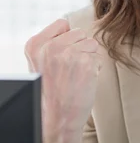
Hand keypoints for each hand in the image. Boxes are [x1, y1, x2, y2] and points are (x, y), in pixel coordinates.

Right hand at [25, 18, 101, 134]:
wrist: (57, 118)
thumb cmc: (51, 92)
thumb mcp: (39, 64)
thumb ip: (49, 44)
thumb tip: (70, 28)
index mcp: (36, 44)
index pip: (62, 24)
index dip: (68, 39)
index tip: (63, 57)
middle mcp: (51, 46)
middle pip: (80, 33)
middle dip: (80, 49)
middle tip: (70, 70)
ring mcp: (69, 54)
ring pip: (92, 44)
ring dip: (89, 59)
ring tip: (77, 76)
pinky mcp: (86, 63)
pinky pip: (99, 58)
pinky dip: (95, 70)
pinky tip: (84, 82)